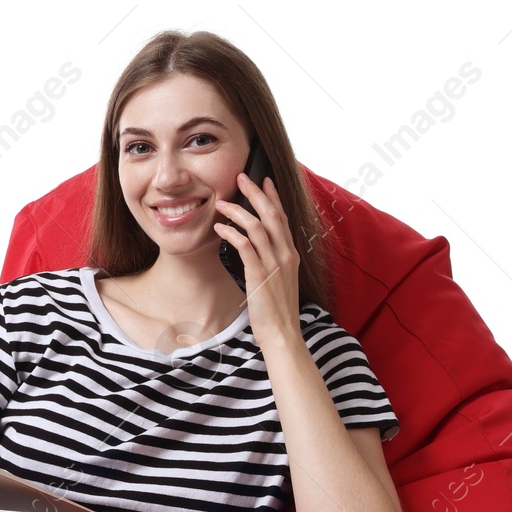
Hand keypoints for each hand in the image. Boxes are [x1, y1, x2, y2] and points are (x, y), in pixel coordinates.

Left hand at [213, 171, 301, 344]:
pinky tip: (220, 228)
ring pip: (258, 226)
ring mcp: (274, 264)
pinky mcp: (260, 276)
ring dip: (238, 211)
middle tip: (241, 177)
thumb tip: (257, 253)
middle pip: (272, 214)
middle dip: (256, 193)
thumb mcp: (279, 282)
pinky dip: (232, 233)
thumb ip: (272, 264)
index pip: (283, 218)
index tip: (263, 180)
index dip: (273, 197)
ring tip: (221, 203)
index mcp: (291, 255)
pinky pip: (245, 247)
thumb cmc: (277, 313)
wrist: (282, 335)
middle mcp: (285, 255)